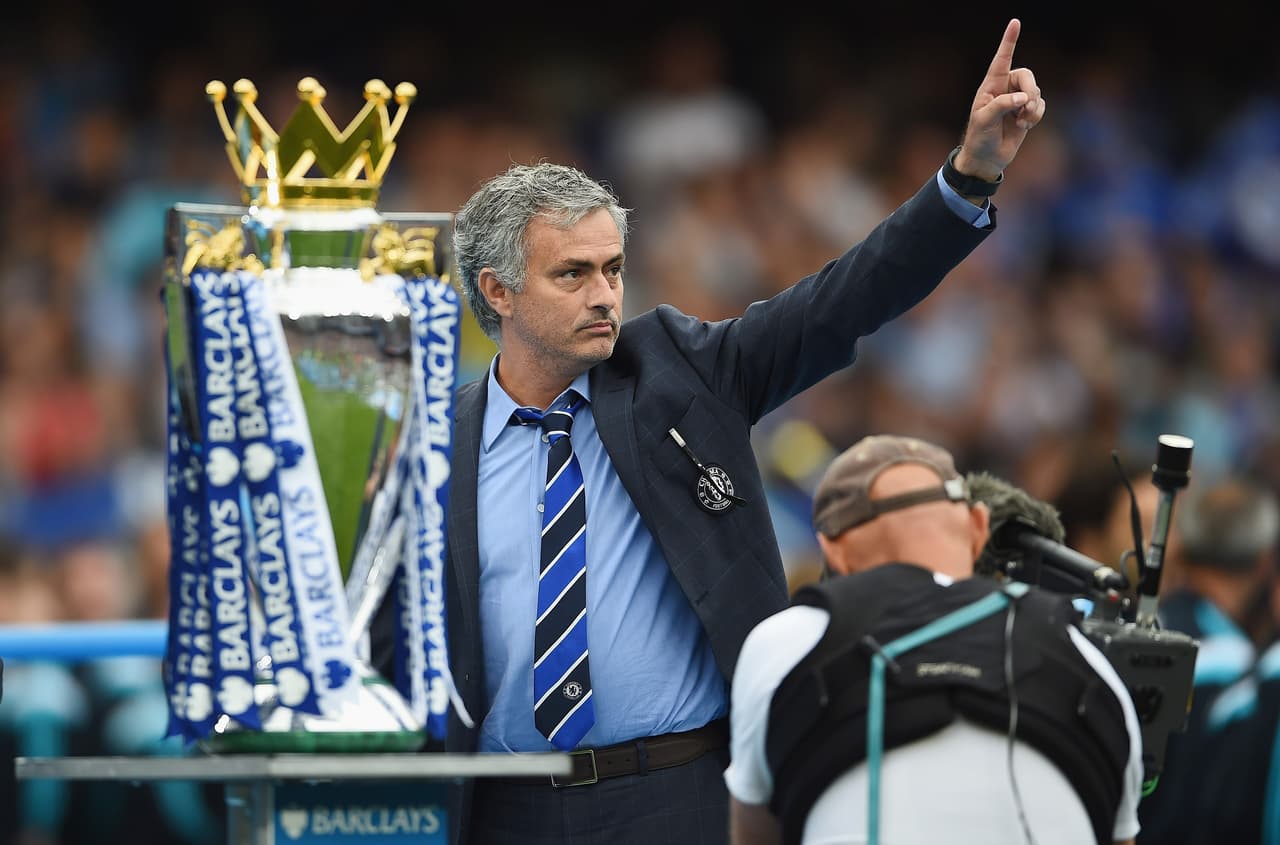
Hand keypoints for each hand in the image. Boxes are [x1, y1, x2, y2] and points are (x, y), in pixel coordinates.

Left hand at [954, 18, 1045, 180]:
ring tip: (1021, 121)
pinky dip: (1036, 115)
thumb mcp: (984, 120)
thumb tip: (1023, 98)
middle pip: (1027, 76)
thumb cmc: (979, 137)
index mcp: (991, 86)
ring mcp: (1018, 100)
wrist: (987, 158)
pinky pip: (1041, 105)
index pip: (1001, 59)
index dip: (1009, 41)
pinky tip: (1024, 125)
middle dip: (1030, 90)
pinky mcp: (1027, 112)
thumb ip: (1002, 105)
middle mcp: (1006, 88)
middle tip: (1025, 107)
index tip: (1015, 22)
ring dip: (1032, 108)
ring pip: (1037, 92)